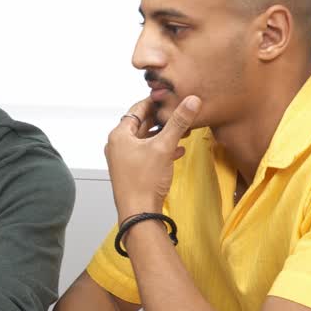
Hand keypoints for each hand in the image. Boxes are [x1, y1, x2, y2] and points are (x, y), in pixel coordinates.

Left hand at [105, 95, 201, 219]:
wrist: (139, 213)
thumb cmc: (145, 180)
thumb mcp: (164, 147)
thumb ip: (178, 122)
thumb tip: (192, 100)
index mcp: (119, 135)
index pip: (138, 109)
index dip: (155, 102)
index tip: (171, 97)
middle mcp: (118, 145)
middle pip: (141, 124)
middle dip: (162, 120)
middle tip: (180, 112)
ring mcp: (123, 159)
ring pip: (146, 140)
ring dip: (163, 135)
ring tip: (183, 131)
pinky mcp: (132, 171)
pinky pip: (147, 154)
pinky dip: (161, 150)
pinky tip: (178, 151)